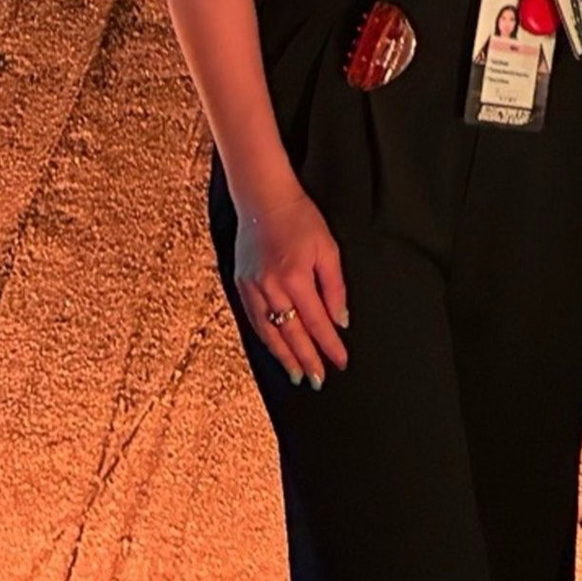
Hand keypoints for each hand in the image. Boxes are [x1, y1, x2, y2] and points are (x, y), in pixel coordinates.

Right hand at [233, 180, 348, 389]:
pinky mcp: (241, 283)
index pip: (317, 323)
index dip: (329, 346)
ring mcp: (252, 287)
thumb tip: (340, 320)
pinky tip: (275, 349)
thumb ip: (335, 288)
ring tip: (297, 374)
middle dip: (307, 360)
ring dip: (284, 356)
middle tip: (318, 380)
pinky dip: (266, 338)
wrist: (263, 200)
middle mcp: (272, 287)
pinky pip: (254, 319)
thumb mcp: (329, 250)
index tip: (339, 363)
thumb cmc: (300, 219)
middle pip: (292, 334)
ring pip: (269, 332)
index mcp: (296, 278)